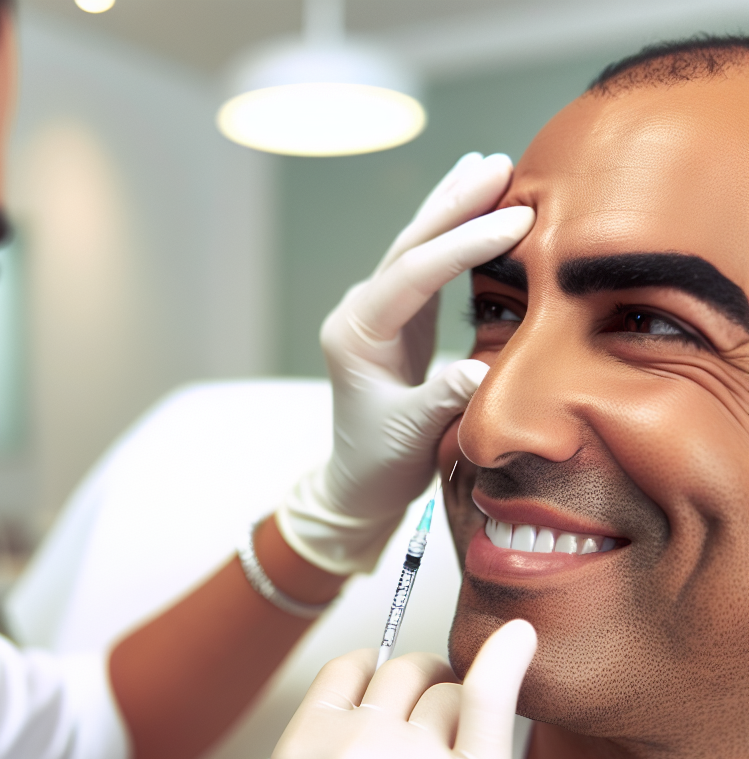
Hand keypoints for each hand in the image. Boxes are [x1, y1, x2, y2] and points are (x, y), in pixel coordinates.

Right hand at [258, 620, 537, 758]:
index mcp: (298, 754)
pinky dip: (507, 660)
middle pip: (403, 673)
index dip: (376, 677)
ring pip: (448, 692)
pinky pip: (489, 703)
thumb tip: (359, 700)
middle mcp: (352, 751)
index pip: (349, 668)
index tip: (394, 691)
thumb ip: (313, 754)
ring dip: (455, 713)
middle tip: (434, 728)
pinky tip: (522, 636)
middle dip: (419, 689)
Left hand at [276, 154, 534, 574]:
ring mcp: (377, 311)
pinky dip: (451, 234)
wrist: (360, 480)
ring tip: (491, 165)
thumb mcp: (412, 435)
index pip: (413, 275)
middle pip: (410, 246)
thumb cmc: (380, 461)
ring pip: (416, 247)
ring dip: (452, 207)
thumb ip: (442, 399)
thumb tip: (481, 368)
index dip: (463, 245)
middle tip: (503, 165)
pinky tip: (471, 203)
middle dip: (455, 205)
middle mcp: (360, 311)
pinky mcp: (396, 317)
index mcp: (355, 334)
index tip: (517, 221)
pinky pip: (425, 265)